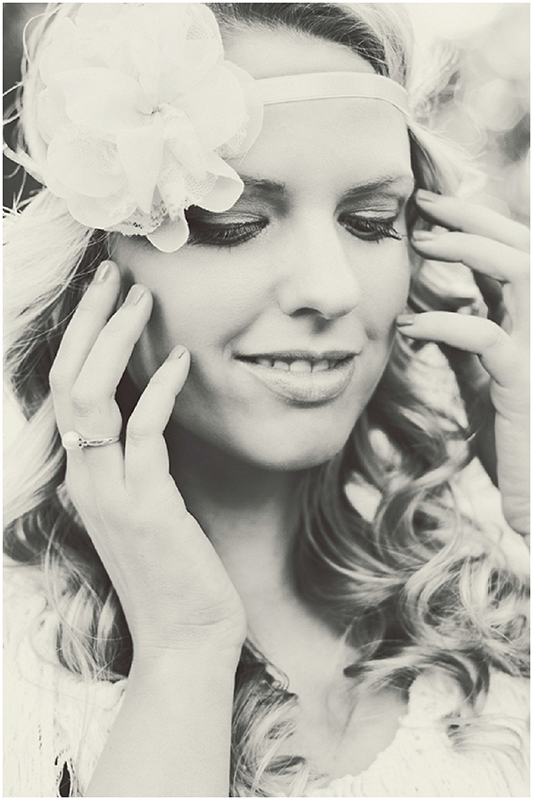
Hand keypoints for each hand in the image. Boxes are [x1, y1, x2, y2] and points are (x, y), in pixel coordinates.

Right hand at [49, 260, 246, 660]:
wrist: (185, 638)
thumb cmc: (174, 571)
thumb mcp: (148, 506)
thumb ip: (138, 459)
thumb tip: (151, 407)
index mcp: (84, 475)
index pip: (66, 391)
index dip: (80, 338)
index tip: (103, 295)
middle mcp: (86, 478)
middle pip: (68, 381)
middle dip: (87, 321)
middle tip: (112, 273)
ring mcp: (110, 492)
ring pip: (92, 397)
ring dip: (115, 340)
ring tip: (141, 296)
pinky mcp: (146, 505)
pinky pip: (144, 432)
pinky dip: (161, 390)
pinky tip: (183, 359)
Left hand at [398, 190, 528, 537]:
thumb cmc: (517, 442)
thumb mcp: (485, 382)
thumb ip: (470, 344)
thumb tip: (435, 310)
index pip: (514, 258)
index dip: (478, 228)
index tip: (431, 214)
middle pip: (525, 248)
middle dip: (476, 218)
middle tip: (426, 204)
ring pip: (522, 272)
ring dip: (471, 248)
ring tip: (422, 242)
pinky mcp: (527, 383)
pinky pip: (488, 337)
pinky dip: (444, 324)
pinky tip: (408, 326)